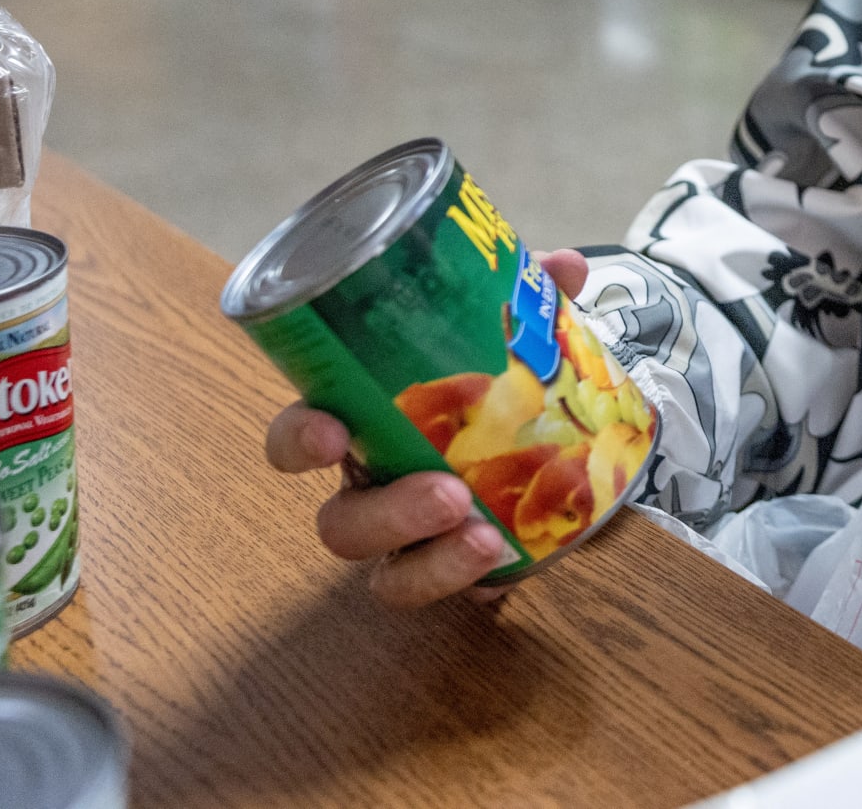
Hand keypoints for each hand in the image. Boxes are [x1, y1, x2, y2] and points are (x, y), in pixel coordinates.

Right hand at [260, 248, 589, 607]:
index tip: (329, 435)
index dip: (299, 443)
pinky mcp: (455, 573)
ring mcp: (409, 541)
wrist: (548, 445)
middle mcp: (372, 489)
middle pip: (340, 525)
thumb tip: (563, 266)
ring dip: (433, 563)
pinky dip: (478, 583)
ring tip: (485, 536)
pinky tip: (511, 564)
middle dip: (386, 515)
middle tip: (446, 493)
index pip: (298, 438)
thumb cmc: (490, 384)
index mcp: (363, 425)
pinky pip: (455, 596)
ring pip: (389, 575)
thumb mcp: (504, 336)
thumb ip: (527, 299)